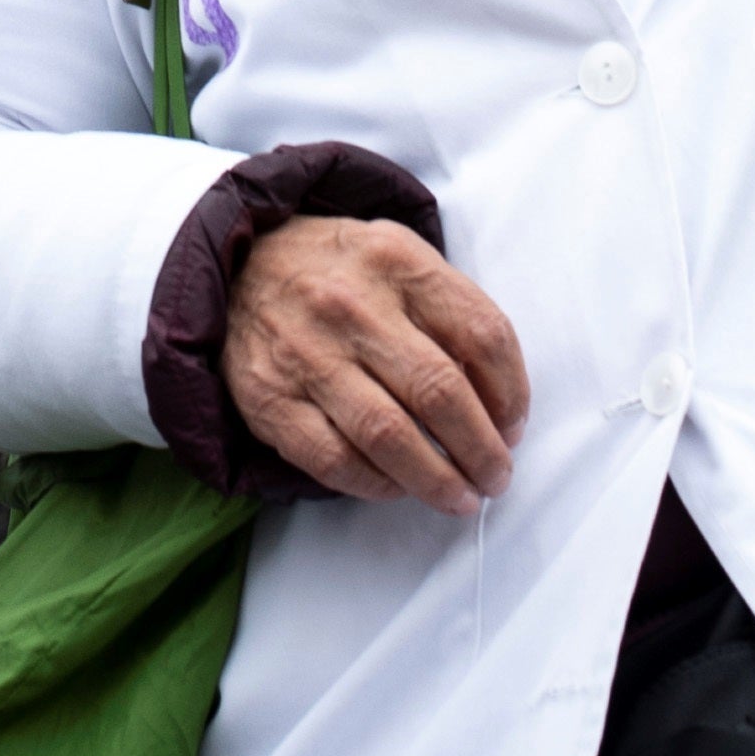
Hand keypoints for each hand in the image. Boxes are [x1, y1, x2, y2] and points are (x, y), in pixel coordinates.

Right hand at [224, 215, 529, 516]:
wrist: (240, 264)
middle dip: (481, 449)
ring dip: (437, 480)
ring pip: (389, 436)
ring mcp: (307, 353)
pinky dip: (376, 485)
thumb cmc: (340, 271)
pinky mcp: (271, 398)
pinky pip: (335, 460)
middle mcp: (352, 305)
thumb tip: (498, 400)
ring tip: (460, 498)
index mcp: (397, 262)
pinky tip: (398, 487)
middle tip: (496, 476)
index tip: (514, 426)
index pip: (482, 334)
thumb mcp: (399, 258)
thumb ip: (449, 310)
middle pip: (440, 392)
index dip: (512, 392)